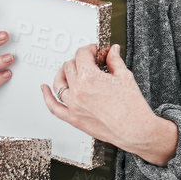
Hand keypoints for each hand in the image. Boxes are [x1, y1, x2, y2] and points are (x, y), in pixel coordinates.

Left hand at [40, 43, 178, 164]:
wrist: (135, 130)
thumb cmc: (132, 107)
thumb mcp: (125, 77)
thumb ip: (114, 61)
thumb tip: (112, 51)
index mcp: (89, 77)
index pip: (81, 54)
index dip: (89, 49)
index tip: (95, 51)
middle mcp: (78, 90)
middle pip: (69, 66)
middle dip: (79, 60)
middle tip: (89, 61)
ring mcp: (73, 105)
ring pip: (59, 82)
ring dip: (64, 73)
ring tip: (69, 70)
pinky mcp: (73, 118)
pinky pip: (54, 107)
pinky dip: (47, 96)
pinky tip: (44, 88)